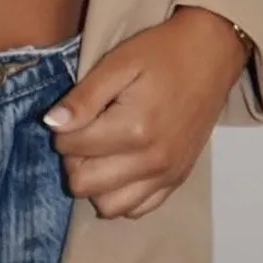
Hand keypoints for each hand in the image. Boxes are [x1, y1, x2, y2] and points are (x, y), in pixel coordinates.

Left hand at [45, 7, 247, 219]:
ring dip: (94, 182)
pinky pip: (138, 209)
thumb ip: (84, 97)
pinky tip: (121, 166)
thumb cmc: (162, 53)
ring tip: (100, 151)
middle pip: (84, 184)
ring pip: (108, 206)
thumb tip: (52, 124)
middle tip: (83, 131)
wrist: (210, 55)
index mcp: (133, 129)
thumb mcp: (118, 63)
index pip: (72, 148)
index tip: (73, 113)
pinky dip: (121, 194)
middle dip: (73, 159)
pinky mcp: (177, 180)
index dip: (61, 130)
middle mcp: (151, 161)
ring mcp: (166, 175)